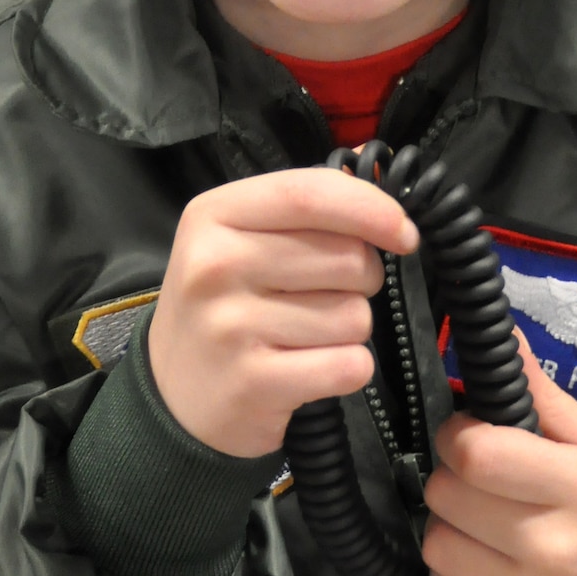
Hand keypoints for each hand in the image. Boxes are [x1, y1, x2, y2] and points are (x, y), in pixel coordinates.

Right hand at [146, 168, 417, 457]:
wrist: (172, 397)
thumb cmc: (222, 307)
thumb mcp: (241, 240)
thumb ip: (307, 206)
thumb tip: (381, 177)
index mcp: (213, 216)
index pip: (311, 193)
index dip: (373, 209)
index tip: (404, 233)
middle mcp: (215, 265)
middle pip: (347, 258)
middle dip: (361, 280)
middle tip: (323, 297)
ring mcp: (231, 325)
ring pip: (354, 315)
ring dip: (349, 330)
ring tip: (304, 337)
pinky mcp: (253, 381)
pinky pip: (349, 365)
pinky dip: (346, 370)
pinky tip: (310, 371)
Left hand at [422, 336, 576, 575]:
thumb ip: (547, 398)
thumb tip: (504, 340)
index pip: (476, 454)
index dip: (459, 435)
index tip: (470, 435)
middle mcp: (555, 547)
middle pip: (446, 497)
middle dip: (453, 477)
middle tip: (483, 480)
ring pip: (437, 547)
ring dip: (450, 527)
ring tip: (483, 522)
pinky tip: (485, 563)